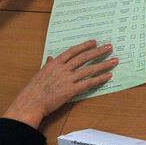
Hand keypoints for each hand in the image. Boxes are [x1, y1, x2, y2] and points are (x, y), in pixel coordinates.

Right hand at [2, 41, 117, 127]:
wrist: (31, 103)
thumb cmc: (34, 90)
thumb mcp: (41, 73)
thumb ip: (48, 65)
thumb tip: (50, 58)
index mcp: (55, 63)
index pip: (73, 51)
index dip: (84, 46)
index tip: (94, 42)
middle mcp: (62, 69)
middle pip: (84, 58)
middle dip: (98, 52)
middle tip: (109, 47)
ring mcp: (67, 79)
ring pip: (89, 69)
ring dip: (103, 64)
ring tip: (114, 61)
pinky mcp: (71, 90)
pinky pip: (88, 83)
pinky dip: (99, 79)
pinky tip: (108, 76)